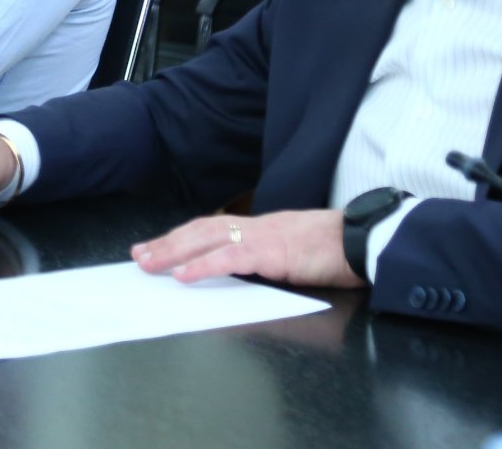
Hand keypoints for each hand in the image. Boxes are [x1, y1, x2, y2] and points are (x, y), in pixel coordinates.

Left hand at [132, 208, 361, 288]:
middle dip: (167, 243)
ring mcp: (262, 237)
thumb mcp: (293, 253)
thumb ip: (268, 258)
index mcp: (259, 228)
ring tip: (149, 263)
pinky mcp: (272, 252)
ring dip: (174, 251)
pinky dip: (203, 265)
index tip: (157, 247)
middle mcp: (255, 227)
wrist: (363, 240)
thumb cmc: (335, 250)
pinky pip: (230, 258)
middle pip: (201, 230)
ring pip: (207, 239)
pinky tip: (183, 274)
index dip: (182, 237)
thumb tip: (244, 271)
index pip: (212, 228)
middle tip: (139, 255)